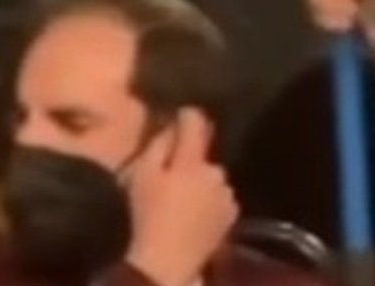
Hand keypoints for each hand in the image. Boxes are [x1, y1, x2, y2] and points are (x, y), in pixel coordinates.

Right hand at [125, 109, 236, 285]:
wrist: (168, 261)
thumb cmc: (147, 216)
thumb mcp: (141, 177)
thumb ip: (158, 147)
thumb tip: (171, 125)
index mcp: (193, 161)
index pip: (195, 123)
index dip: (187, 115)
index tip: (181, 113)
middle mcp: (217, 171)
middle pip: (203, 156)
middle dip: (190, 160)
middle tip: (173, 176)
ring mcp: (228, 193)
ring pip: (213, 178)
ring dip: (202, 182)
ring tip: (184, 200)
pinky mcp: (233, 212)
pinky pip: (221, 197)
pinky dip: (211, 200)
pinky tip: (196, 213)